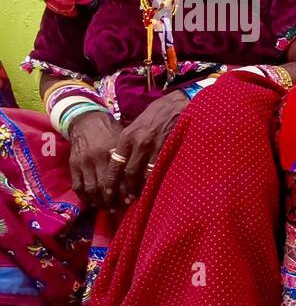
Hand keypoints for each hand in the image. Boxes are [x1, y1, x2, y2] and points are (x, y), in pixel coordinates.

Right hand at [67, 110, 122, 210]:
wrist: (86, 121)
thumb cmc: (111, 132)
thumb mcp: (124, 140)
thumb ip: (131, 157)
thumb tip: (143, 177)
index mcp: (114, 152)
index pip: (120, 178)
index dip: (125, 192)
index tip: (130, 201)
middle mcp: (98, 158)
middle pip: (105, 186)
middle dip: (112, 201)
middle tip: (118, 209)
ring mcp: (84, 162)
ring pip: (91, 189)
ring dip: (99, 202)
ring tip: (106, 208)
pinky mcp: (73, 164)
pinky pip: (77, 185)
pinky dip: (84, 196)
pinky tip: (92, 202)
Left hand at [107, 90, 189, 204]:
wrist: (176, 105)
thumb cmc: (157, 114)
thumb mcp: (137, 125)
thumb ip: (129, 141)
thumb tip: (121, 158)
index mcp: (126, 136)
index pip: (115, 163)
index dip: (111, 180)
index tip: (108, 192)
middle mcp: (136, 143)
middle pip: (126, 172)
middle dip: (123, 189)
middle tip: (121, 201)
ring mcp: (152, 147)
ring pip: (141, 174)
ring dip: (136, 189)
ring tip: (134, 199)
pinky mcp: (165, 150)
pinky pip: (156, 170)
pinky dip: (152, 182)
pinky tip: (150, 189)